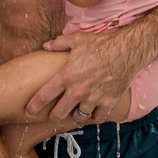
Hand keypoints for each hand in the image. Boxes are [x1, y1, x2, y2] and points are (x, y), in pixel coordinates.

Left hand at [26, 30, 140, 121]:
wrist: (128, 49)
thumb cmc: (101, 43)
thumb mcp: (78, 39)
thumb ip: (59, 43)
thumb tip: (45, 46)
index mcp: (67, 75)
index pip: (44, 96)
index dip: (33, 106)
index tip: (28, 111)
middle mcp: (78, 90)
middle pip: (58, 113)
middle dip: (54, 115)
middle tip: (55, 112)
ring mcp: (93, 98)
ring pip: (78, 117)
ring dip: (75, 114)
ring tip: (76, 109)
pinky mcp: (108, 102)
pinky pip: (96, 117)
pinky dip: (93, 115)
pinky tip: (93, 110)